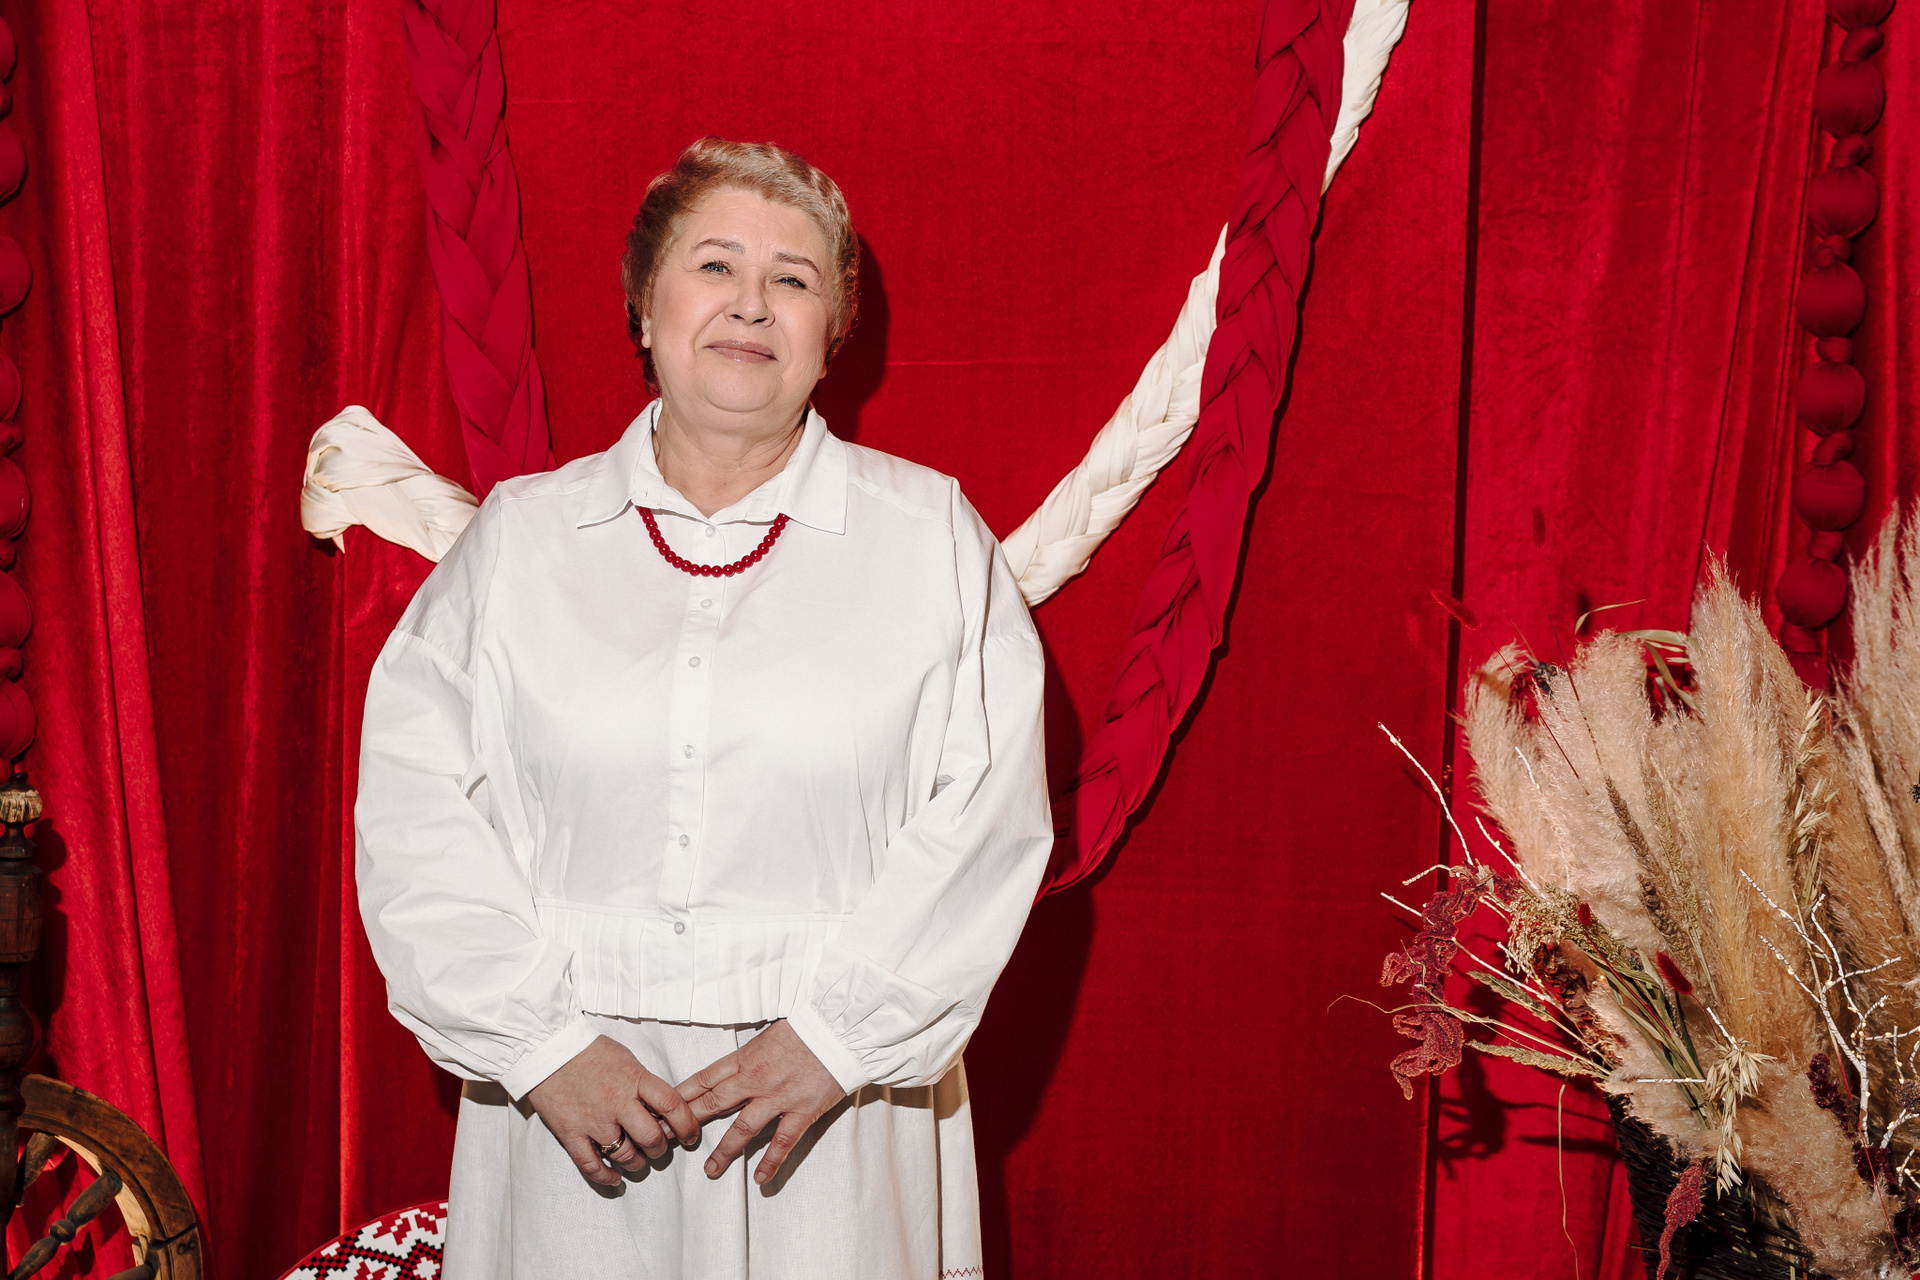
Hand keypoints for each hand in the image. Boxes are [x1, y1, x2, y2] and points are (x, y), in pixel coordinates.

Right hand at [526, 1034, 700, 1186]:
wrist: (548, 1049)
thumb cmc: (589, 1051)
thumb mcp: (627, 1059)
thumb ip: (644, 1083)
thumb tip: (663, 1107)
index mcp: (634, 1079)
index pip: (672, 1106)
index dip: (688, 1125)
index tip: (691, 1134)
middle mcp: (617, 1102)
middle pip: (651, 1138)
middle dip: (660, 1148)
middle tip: (659, 1147)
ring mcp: (593, 1120)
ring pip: (625, 1155)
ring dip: (637, 1163)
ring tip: (638, 1160)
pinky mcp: (570, 1133)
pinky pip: (591, 1165)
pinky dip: (605, 1177)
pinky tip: (614, 1179)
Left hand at [675, 1020, 845, 1185]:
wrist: (840, 1028)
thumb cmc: (807, 1026)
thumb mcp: (768, 1033)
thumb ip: (749, 1053)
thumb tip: (732, 1067)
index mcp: (746, 1057)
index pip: (705, 1078)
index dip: (682, 1096)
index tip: (663, 1109)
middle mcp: (757, 1079)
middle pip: (714, 1104)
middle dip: (688, 1123)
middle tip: (669, 1140)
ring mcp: (779, 1097)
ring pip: (744, 1128)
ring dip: (725, 1151)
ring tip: (710, 1170)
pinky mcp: (803, 1110)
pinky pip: (783, 1141)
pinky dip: (771, 1161)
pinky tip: (759, 1179)